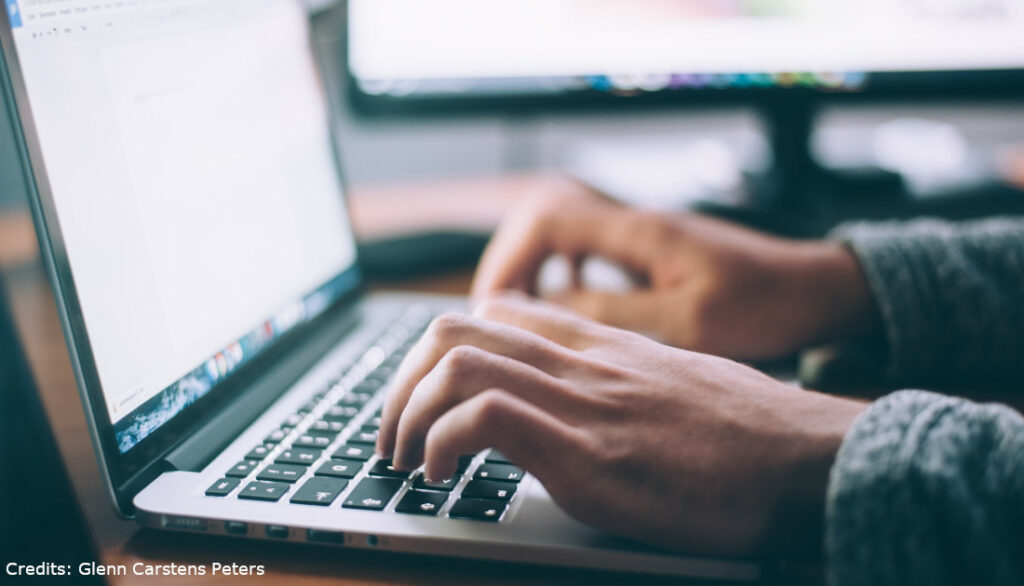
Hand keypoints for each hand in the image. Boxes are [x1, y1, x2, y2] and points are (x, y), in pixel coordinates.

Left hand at [376, 294, 866, 556]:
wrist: (813, 459)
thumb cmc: (753, 434)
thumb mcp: (678, 386)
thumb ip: (622, 381)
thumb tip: (585, 405)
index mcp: (602, 346)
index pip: (497, 312)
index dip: (441, 350)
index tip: (427, 397)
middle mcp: (583, 362)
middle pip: (455, 329)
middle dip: (401, 382)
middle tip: (393, 434)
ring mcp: (584, 404)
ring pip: (456, 362)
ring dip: (406, 413)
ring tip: (405, 459)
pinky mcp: (590, 455)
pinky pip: (486, 418)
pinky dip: (442, 443)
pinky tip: (442, 477)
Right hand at [471, 176, 878, 359]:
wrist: (816, 290)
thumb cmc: (765, 305)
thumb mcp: (688, 323)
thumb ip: (614, 315)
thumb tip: (546, 313)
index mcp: (639, 231)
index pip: (547, 220)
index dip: (509, 260)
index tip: (493, 307)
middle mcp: (634, 224)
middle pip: (543, 221)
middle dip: (510, 265)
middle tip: (495, 317)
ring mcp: (642, 236)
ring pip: (562, 237)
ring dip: (533, 271)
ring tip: (518, 319)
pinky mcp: (651, 254)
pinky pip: (587, 253)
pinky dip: (563, 277)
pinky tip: (565, 311)